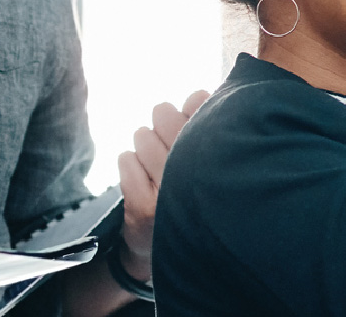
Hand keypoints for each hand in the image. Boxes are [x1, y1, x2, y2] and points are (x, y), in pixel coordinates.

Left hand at [117, 88, 209, 281]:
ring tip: (155, 160)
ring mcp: (169, 195)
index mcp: (219, 162)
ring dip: (145, 144)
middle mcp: (197, 178)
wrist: (174, 250)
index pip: (198, 110)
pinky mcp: (143, 208)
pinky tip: (142, 175)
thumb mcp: (209, 161)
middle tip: (167, 137)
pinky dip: (130, 163)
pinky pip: (125, 159)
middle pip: (164, 115)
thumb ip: (204, 125)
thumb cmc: (195, 192)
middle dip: (163, 121)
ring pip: (142, 136)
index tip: (189, 120)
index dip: (191, 108)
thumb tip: (198, 94)